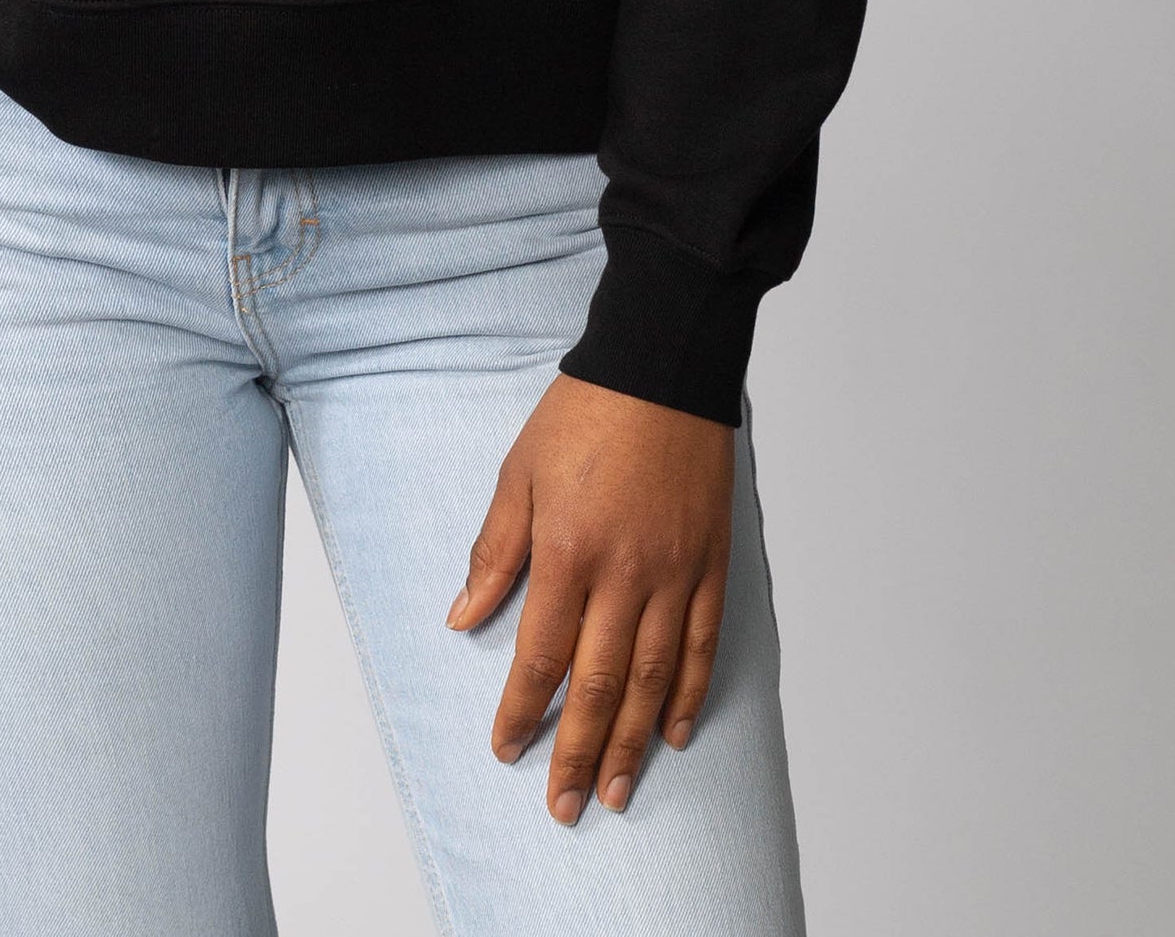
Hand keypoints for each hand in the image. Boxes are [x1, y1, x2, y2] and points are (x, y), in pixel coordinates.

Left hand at [447, 373, 734, 823]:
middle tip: (564, 805)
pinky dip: (690, 694)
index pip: (540, 654)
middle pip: (600, 684)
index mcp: (568, 550)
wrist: (662, 368)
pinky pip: (702, 645)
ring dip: (633, 742)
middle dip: (577, 751)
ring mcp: (675, 573)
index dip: (523, 710)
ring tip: (616, 791)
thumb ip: (494, 552)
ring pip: (654, 679)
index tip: (508, 750)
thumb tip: (464, 617)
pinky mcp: (711, 565)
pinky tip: (676, 732)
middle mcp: (625, 574)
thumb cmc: (585, 415)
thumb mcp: (518, 474)